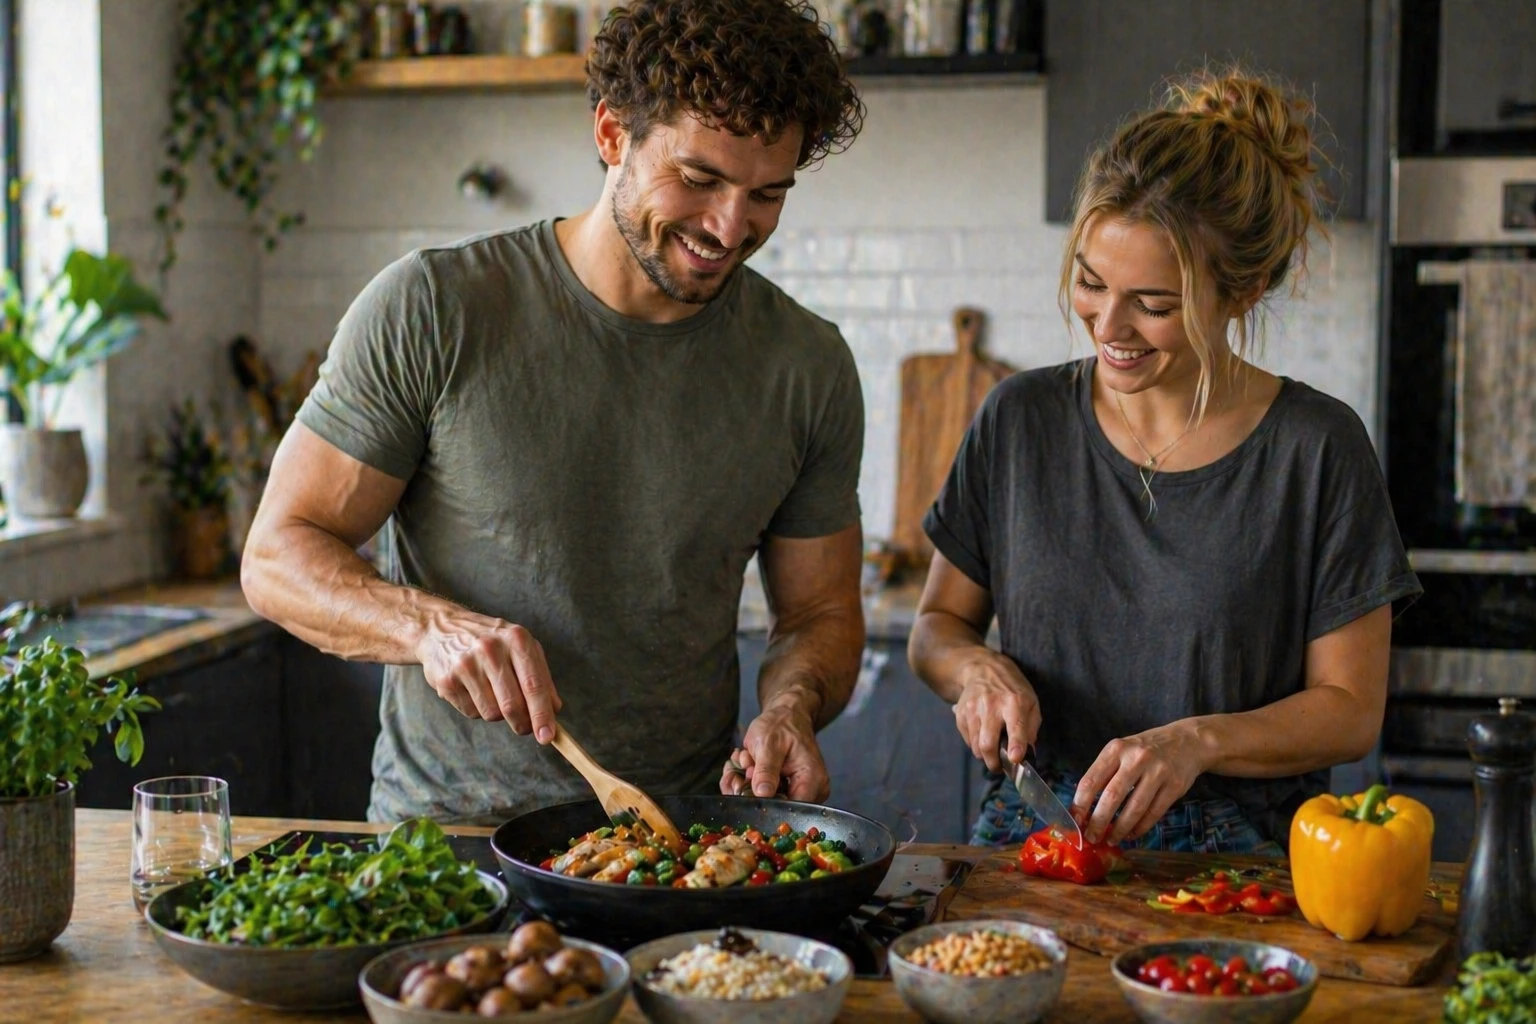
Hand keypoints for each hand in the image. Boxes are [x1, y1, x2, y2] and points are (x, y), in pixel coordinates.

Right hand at [415, 609, 562, 741]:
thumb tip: (554, 709)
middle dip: (523, 724)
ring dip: (499, 714)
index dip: (542, 714)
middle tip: (525, 728)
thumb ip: (541, 676)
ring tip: (494, 694)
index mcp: (515, 639)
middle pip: (512, 705)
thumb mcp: (520, 646)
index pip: (533, 684)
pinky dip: (478, 709)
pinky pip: (472, 713)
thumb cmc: (491, 640)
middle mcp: (490, 649)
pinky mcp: (446, 681)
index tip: (547, 736)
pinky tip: (473, 689)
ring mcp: (465, 665)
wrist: (439, 628)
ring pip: (492, 713)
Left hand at [719, 703, 829, 801]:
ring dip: (746, 784)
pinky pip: (763, 795)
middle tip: (741, 768)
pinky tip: (745, 763)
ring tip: (744, 759)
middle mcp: (810, 791)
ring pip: (765, 802)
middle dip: (750, 791)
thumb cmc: (781, 725)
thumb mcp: (769, 744)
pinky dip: (749, 781)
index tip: (745, 789)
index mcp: (812, 780)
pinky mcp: (786, 790)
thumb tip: (762, 794)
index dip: (765, 804)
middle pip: (775, 808)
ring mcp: (797, 792)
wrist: (786, 717)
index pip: (790, 808)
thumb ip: (766, 770)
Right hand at [951, 650, 1041, 772]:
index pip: (1015, 727)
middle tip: (1000, 767)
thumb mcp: (1031, 703)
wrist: (983, 669)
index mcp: (1015, 702)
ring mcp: (973, 709)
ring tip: (992, 751)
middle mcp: (992, 705)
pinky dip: (975, 744)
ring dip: (985, 755)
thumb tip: (1028, 753)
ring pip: (976, 746)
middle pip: (988, 743)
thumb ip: (1031, 728)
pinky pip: (968, 739)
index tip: (1015, 759)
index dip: (1015, 745)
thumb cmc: (1012, 689)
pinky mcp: (961, 713)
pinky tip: (983, 735)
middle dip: (994, 763)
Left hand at [1072, 722, 1207, 844]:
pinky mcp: (1174, 786)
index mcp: (1116, 749)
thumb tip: (1083, 806)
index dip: (1080, 804)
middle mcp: (1136, 758)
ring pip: (1134, 808)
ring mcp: (1157, 772)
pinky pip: (1154, 813)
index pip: (1091, 779)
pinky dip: (1141, 828)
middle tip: (1092, 837)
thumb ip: (1105, 772)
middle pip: (1112, 796)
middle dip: (1099, 821)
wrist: (1188, 741)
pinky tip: (1132, 834)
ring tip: (1112, 840)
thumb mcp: (1122, 750)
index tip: (1075, 821)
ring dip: (1120, 829)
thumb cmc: (1146, 749)